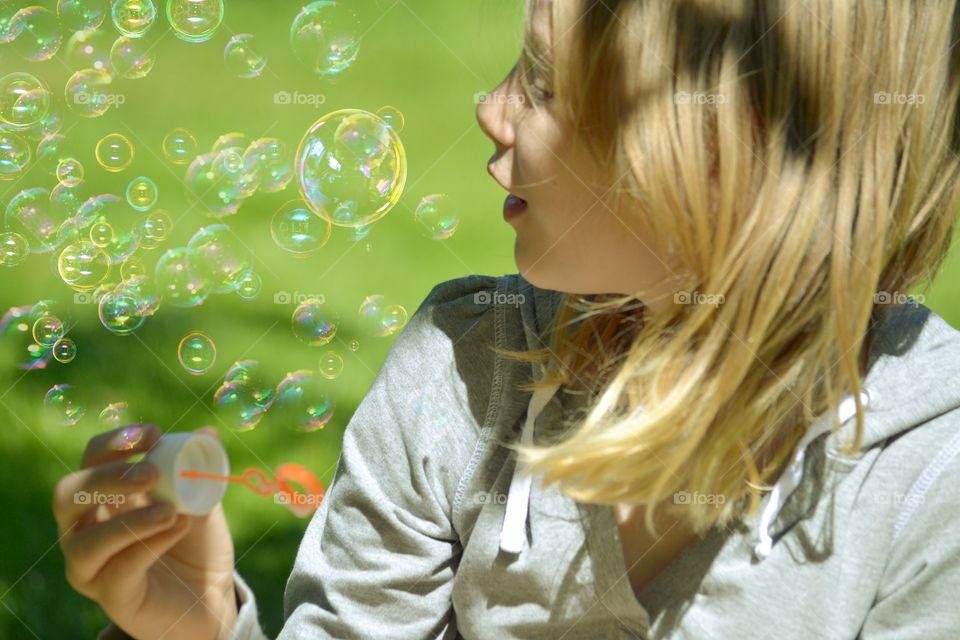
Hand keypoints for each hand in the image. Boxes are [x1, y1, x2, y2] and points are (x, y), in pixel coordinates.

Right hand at [53, 424, 238, 639]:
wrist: (210, 595)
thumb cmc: (195, 542)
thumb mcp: (202, 500)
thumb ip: (200, 470)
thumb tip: (207, 433)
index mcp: (105, 497)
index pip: (91, 459)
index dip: (115, 442)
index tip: (154, 434)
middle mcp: (86, 529)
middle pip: (68, 495)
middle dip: (107, 478)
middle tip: (151, 474)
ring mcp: (93, 566)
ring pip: (85, 542)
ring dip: (130, 520)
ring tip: (172, 510)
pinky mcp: (112, 596)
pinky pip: (119, 570)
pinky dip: (149, 545)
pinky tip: (178, 528)